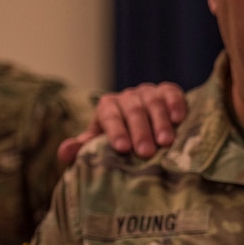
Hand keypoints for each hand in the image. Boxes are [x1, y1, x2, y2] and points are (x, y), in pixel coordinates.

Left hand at [57, 81, 186, 163]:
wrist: (144, 127)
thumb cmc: (121, 141)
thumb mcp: (101, 145)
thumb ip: (83, 149)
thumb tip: (65, 151)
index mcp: (107, 107)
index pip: (109, 116)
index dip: (115, 131)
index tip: (122, 148)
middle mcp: (127, 97)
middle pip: (133, 111)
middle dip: (139, 132)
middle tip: (145, 152)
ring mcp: (148, 93)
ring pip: (153, 103)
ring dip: (160, 122)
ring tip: (165, 142)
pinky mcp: (168, 92)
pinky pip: (171, 93)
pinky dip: (175, 104)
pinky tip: (178, 119)